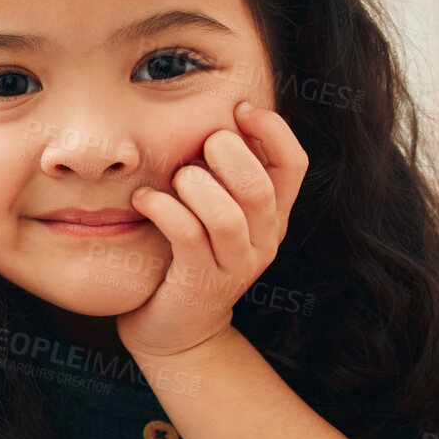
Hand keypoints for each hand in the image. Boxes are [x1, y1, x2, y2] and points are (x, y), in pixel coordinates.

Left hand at [118, 99, 308, 359]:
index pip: (294, 165)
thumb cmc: (189, 257)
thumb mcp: (215, 213)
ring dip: (193, 185)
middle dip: (226, 154)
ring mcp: (234, 266)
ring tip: (172, 179)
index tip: (240, 108)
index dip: (274, 130)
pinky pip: (188, 236)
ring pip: (226, 214)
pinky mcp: (200, 283)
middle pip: (258, 186)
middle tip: (198, 148)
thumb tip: (215, 118)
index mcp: (273, 216)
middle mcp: (263, 240)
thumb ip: (223, 175)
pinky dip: (163, 208)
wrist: (176, 330)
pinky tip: (143, 199)